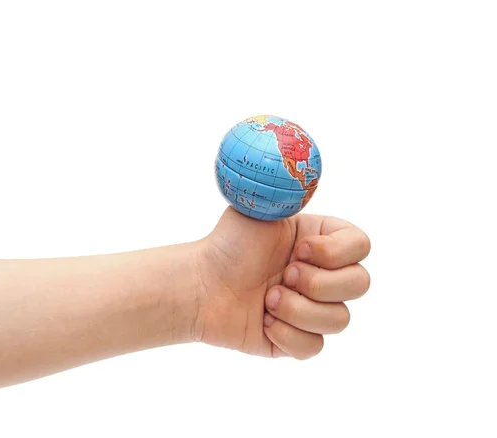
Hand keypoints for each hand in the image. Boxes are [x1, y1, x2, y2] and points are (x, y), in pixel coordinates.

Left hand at [193, 207, 370, 358]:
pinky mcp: (295, 340)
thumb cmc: (226, 245)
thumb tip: (311, 181)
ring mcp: (310, 309)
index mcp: (318, 242)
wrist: (200, 286)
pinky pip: (314, 346)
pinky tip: (263, 322)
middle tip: (284, 275)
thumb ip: (290, 193)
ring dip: (298, 310)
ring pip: (339, 320)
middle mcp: (321, 275)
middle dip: (319, 283)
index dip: (337, 252)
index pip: (361, 246)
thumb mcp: (258, 207)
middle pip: (360, 284)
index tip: (299, 250)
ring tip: (266, 300)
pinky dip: (287, 335)